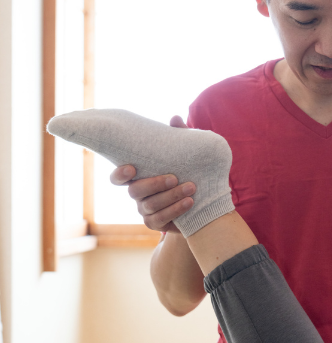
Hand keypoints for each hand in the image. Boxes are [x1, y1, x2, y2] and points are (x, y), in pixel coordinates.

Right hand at [109, 115, 195, 232]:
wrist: (201, 203)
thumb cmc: (187, 173)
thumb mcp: (185, 155)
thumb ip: (179, 138)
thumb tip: (175, 118)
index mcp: (139, 176)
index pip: (118, 178)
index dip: (120, 174)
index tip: (132, 167)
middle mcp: (138, 194)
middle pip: (135, 191)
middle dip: (154, 184)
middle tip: (173, 178)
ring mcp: (144, 210)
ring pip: (150, 205)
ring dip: (171, 196)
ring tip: (191, 188)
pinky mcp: (155, 223)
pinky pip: (160, 219)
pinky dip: (175, 210)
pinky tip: (190, 202)